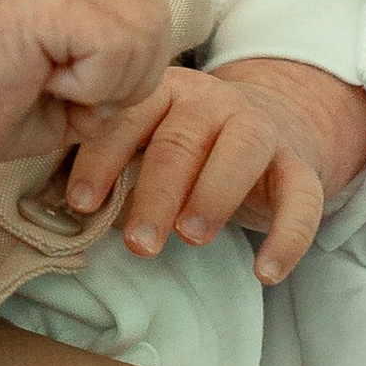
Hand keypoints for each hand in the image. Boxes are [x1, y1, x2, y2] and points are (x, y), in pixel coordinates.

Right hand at [0, 0, 176, 178]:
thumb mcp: (76, 99)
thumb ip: (120, 74)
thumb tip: (158, 71)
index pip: (153, 14)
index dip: (135, 68)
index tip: (78, 92)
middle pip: (159, 19)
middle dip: (133, 76)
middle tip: (74, 94)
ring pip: (143, 31)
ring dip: (109, 81)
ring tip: (55, 86)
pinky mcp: (46, 1)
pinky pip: (113, 45)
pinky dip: (90, 83)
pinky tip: (47, 83)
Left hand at [62, 57, 365, 284]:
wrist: (276, 119)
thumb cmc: (191, 146)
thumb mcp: (149, 141)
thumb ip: (116, 163)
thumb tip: (64, 209)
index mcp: (166, 93)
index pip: (128, 117)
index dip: (102, 159)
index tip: (81, 204)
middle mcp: (213, 102)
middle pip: (181, 141)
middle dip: (156, 193)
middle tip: (138, 243)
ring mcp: (260, 128)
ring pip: (241, 153)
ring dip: (213, 197)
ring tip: (191, 239)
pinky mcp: (299, 164)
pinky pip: (301, 198)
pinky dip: (288, 236)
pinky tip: (267, 273)